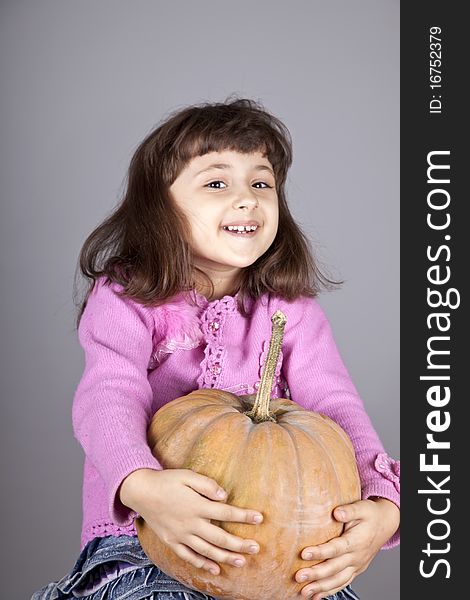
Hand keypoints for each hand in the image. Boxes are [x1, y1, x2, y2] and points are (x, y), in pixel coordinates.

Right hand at [120, 468, 262, 574]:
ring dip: (226, 557)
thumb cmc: (167, 481)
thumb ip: (206, 485)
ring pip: (207, 551)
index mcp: (197, 506)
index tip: (259, 519)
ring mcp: (181, 535)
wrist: (141, 492)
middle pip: (220, 538)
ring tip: (242, 561)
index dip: (244, 516)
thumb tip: (224, 496)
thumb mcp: (187, 475)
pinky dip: (202, 565)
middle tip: (256, 548)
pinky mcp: (172, 542)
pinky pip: (189, 557)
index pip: (226, 513)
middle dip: (240, 544)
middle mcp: (190, 524)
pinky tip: (215, 569)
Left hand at [294, 498, 399, 598]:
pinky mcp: (355, 570)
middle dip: (315, 574)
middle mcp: (356, 557)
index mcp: (356, 541)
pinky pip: (342, 584)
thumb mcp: (362, 508)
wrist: (385, 524)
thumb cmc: (370, 515)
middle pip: (334, 568)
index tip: (304, 554)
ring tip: (303, 591)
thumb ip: (349, 511)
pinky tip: (316, 596)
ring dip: (320, 587)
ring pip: (338, 580)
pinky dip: (329, 591)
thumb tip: (336, 513)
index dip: (320, 552)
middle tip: (298, 576)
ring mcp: (357, 566)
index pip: (336, 549)